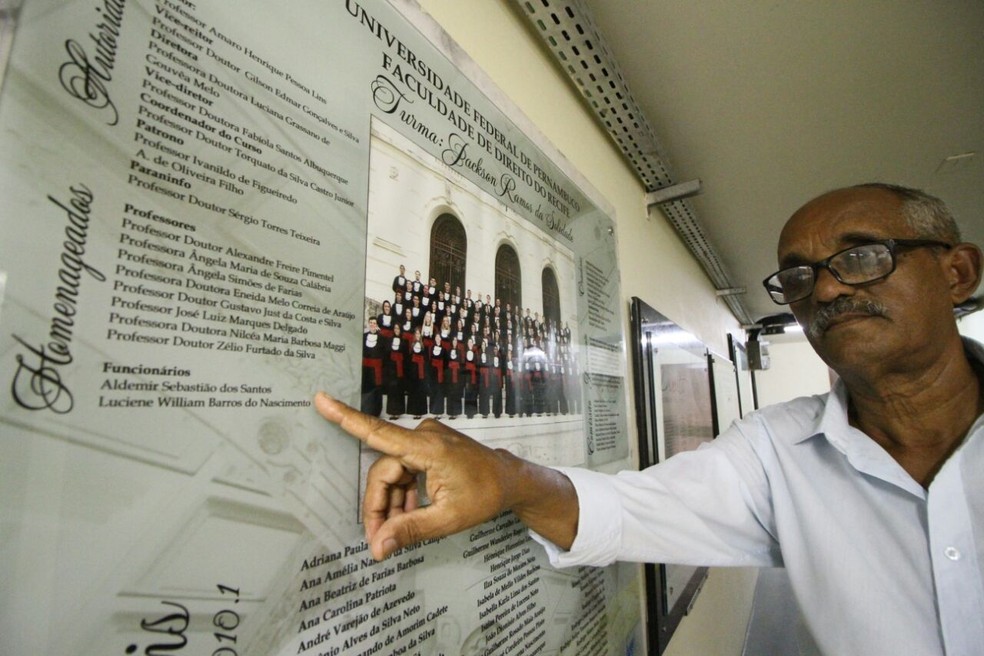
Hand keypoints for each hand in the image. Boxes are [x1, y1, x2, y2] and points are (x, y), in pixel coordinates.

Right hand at [314, 393, 521, 559]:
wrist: (509, 480)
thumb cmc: (484, 496)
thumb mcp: (448, 519)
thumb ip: (410, 530)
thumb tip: (378, 547)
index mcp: (427, 448)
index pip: (379, 433)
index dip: (346, 418)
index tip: (321, 400)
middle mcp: (423, 437)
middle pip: (384, 471)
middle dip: (378, 506)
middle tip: (379, 541)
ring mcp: (426, 440)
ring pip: (392, 473)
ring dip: (390, 503)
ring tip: (394, 533)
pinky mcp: (428, 447)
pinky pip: (403, 470)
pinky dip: (401, 493)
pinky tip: (406, 514)